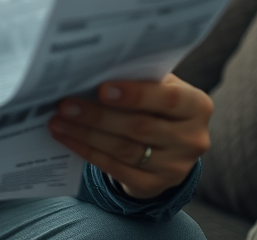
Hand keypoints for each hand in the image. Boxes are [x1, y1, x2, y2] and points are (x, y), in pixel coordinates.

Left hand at [46, 73, 210, 199]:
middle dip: (98, 115)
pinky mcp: (154, 186)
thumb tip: (94, 69)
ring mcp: (175, 167)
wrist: (166, 149)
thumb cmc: (156, 106)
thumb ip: (139, 78)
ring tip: (58, 120)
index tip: (102, 88)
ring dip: (86, 134)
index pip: (170, 99)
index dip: (136, 94)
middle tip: (65, 104)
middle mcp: (193, 139)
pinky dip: (87, 151)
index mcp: (197, 106)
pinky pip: (115, 168)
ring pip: (124, 149)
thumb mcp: (158, 88)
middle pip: (140, 127)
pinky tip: (66, 138)